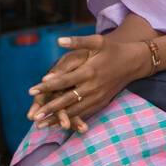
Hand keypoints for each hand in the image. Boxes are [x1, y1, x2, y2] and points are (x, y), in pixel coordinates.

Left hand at [28, 35, 147, 129]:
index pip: (64, 80)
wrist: (134, 62)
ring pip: (75, 110)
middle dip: (50, 109)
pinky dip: (71, 119)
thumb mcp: (97, 41)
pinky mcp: (102, 102)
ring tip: (41, 125)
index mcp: (89, 71)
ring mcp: (98, 96)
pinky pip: (84, 113)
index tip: (31, 91)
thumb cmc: (113, 50)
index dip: (47, 86)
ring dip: (58, 118)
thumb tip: (58, 40)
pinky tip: (59, 124)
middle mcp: (93, 87)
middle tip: (34, 117)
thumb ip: (77, 41)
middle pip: (68, 100)